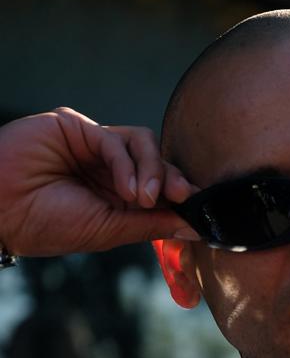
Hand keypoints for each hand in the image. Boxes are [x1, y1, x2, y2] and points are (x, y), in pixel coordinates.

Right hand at [0, 106, 201, 256]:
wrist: (0, 211)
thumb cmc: (47, 225)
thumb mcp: (109, 230)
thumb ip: (151, 224)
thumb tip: (194, 226)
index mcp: (115, 196)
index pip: (159, 188)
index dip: (181, 196)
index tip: (201, 212)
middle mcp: (108, 169)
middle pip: (157, 162)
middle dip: (174, 181)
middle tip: (185, 197)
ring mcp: (93, 146)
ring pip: (143, 143)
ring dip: (153, 171)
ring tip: (144, 198)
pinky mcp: (77, 127)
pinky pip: (117, 140)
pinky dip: (128, 164)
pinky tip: (128, 188)